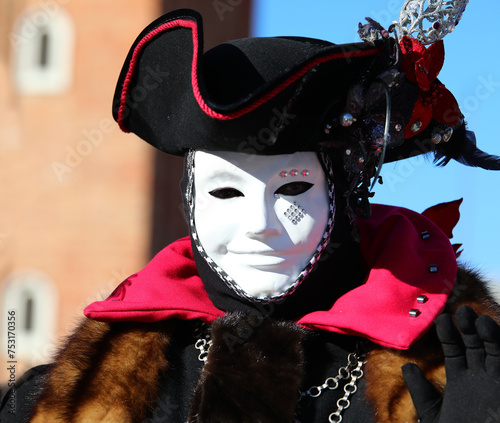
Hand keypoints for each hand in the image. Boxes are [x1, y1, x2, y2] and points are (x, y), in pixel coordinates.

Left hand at [402, 306, 499, 421]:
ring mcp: (496, 382)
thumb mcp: (431, 413)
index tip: (441, 318)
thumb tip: (407, 366)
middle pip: (476, 343)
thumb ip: (420, 390)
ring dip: (491, 336)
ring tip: (483, 322)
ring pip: (495, 351)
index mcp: (460, 377)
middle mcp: (480, 376)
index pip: (453, 346)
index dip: (448, 331)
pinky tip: (499, 340)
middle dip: (470, 326)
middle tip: (463, 311)